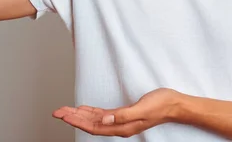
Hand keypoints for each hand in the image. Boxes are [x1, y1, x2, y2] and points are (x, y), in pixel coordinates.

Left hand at [52, 88, 181, 137]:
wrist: (174, 105)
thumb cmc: (161, 105)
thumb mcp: (142, 108)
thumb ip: (123, 115)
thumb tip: (104, 120)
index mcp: (122, 127)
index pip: (94, 127)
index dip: (77, 121)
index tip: (64, 116)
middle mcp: (119, 126)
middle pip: (91, 124)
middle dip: (73, 118)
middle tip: (57, 112)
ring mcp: (121, 121)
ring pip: (95, 120)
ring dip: (80, 115)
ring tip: (66, 110)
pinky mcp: (124, 114)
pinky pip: (102, 115)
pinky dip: (91, 112)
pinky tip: (84, 109)